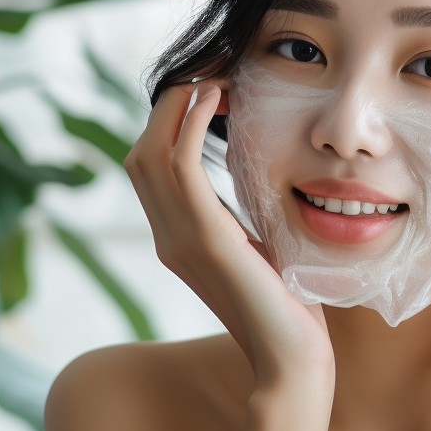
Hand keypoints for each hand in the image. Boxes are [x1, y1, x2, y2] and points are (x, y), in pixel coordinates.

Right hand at [125, 84, 333, 393]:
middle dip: (169, 105)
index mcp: (176, 239)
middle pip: (139, 152)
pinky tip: (218, 98)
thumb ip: (242, 214)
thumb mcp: (258, 247)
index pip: (150, 167)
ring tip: (215, 75)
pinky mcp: (204, 240)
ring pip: (150, 153)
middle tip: (211, 73)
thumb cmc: (287, 305)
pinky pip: (179, 166)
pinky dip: (191, 123)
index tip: (209, 89)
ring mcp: (178, 239)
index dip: (170, 121)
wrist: (291, 358)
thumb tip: (251, 169)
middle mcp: (166, 237)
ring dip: (179, 104)